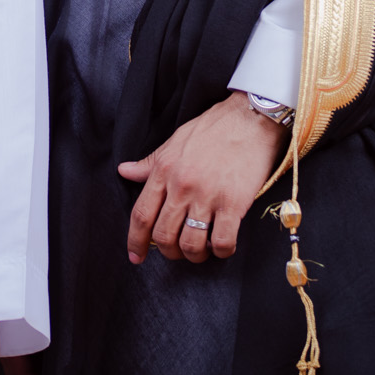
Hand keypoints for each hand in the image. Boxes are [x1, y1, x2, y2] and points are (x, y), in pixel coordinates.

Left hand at [118, 91, 289, 264]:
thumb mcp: (174, 141)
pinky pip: (222, 241)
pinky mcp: (234, 203)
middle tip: (178, 251)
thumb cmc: (213, 128)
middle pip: (164, 235)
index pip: (141, 214)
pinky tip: (223, 246)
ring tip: (202, 249)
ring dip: (195, 255)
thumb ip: (149, 163)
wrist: (250, 118)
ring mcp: (208, 196)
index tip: (136, 256)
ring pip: (191, 244)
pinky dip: (221, 252)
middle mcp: (182, 185)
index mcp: (164, 171)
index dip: (136, 241)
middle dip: (169, 252)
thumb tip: (123, 171)